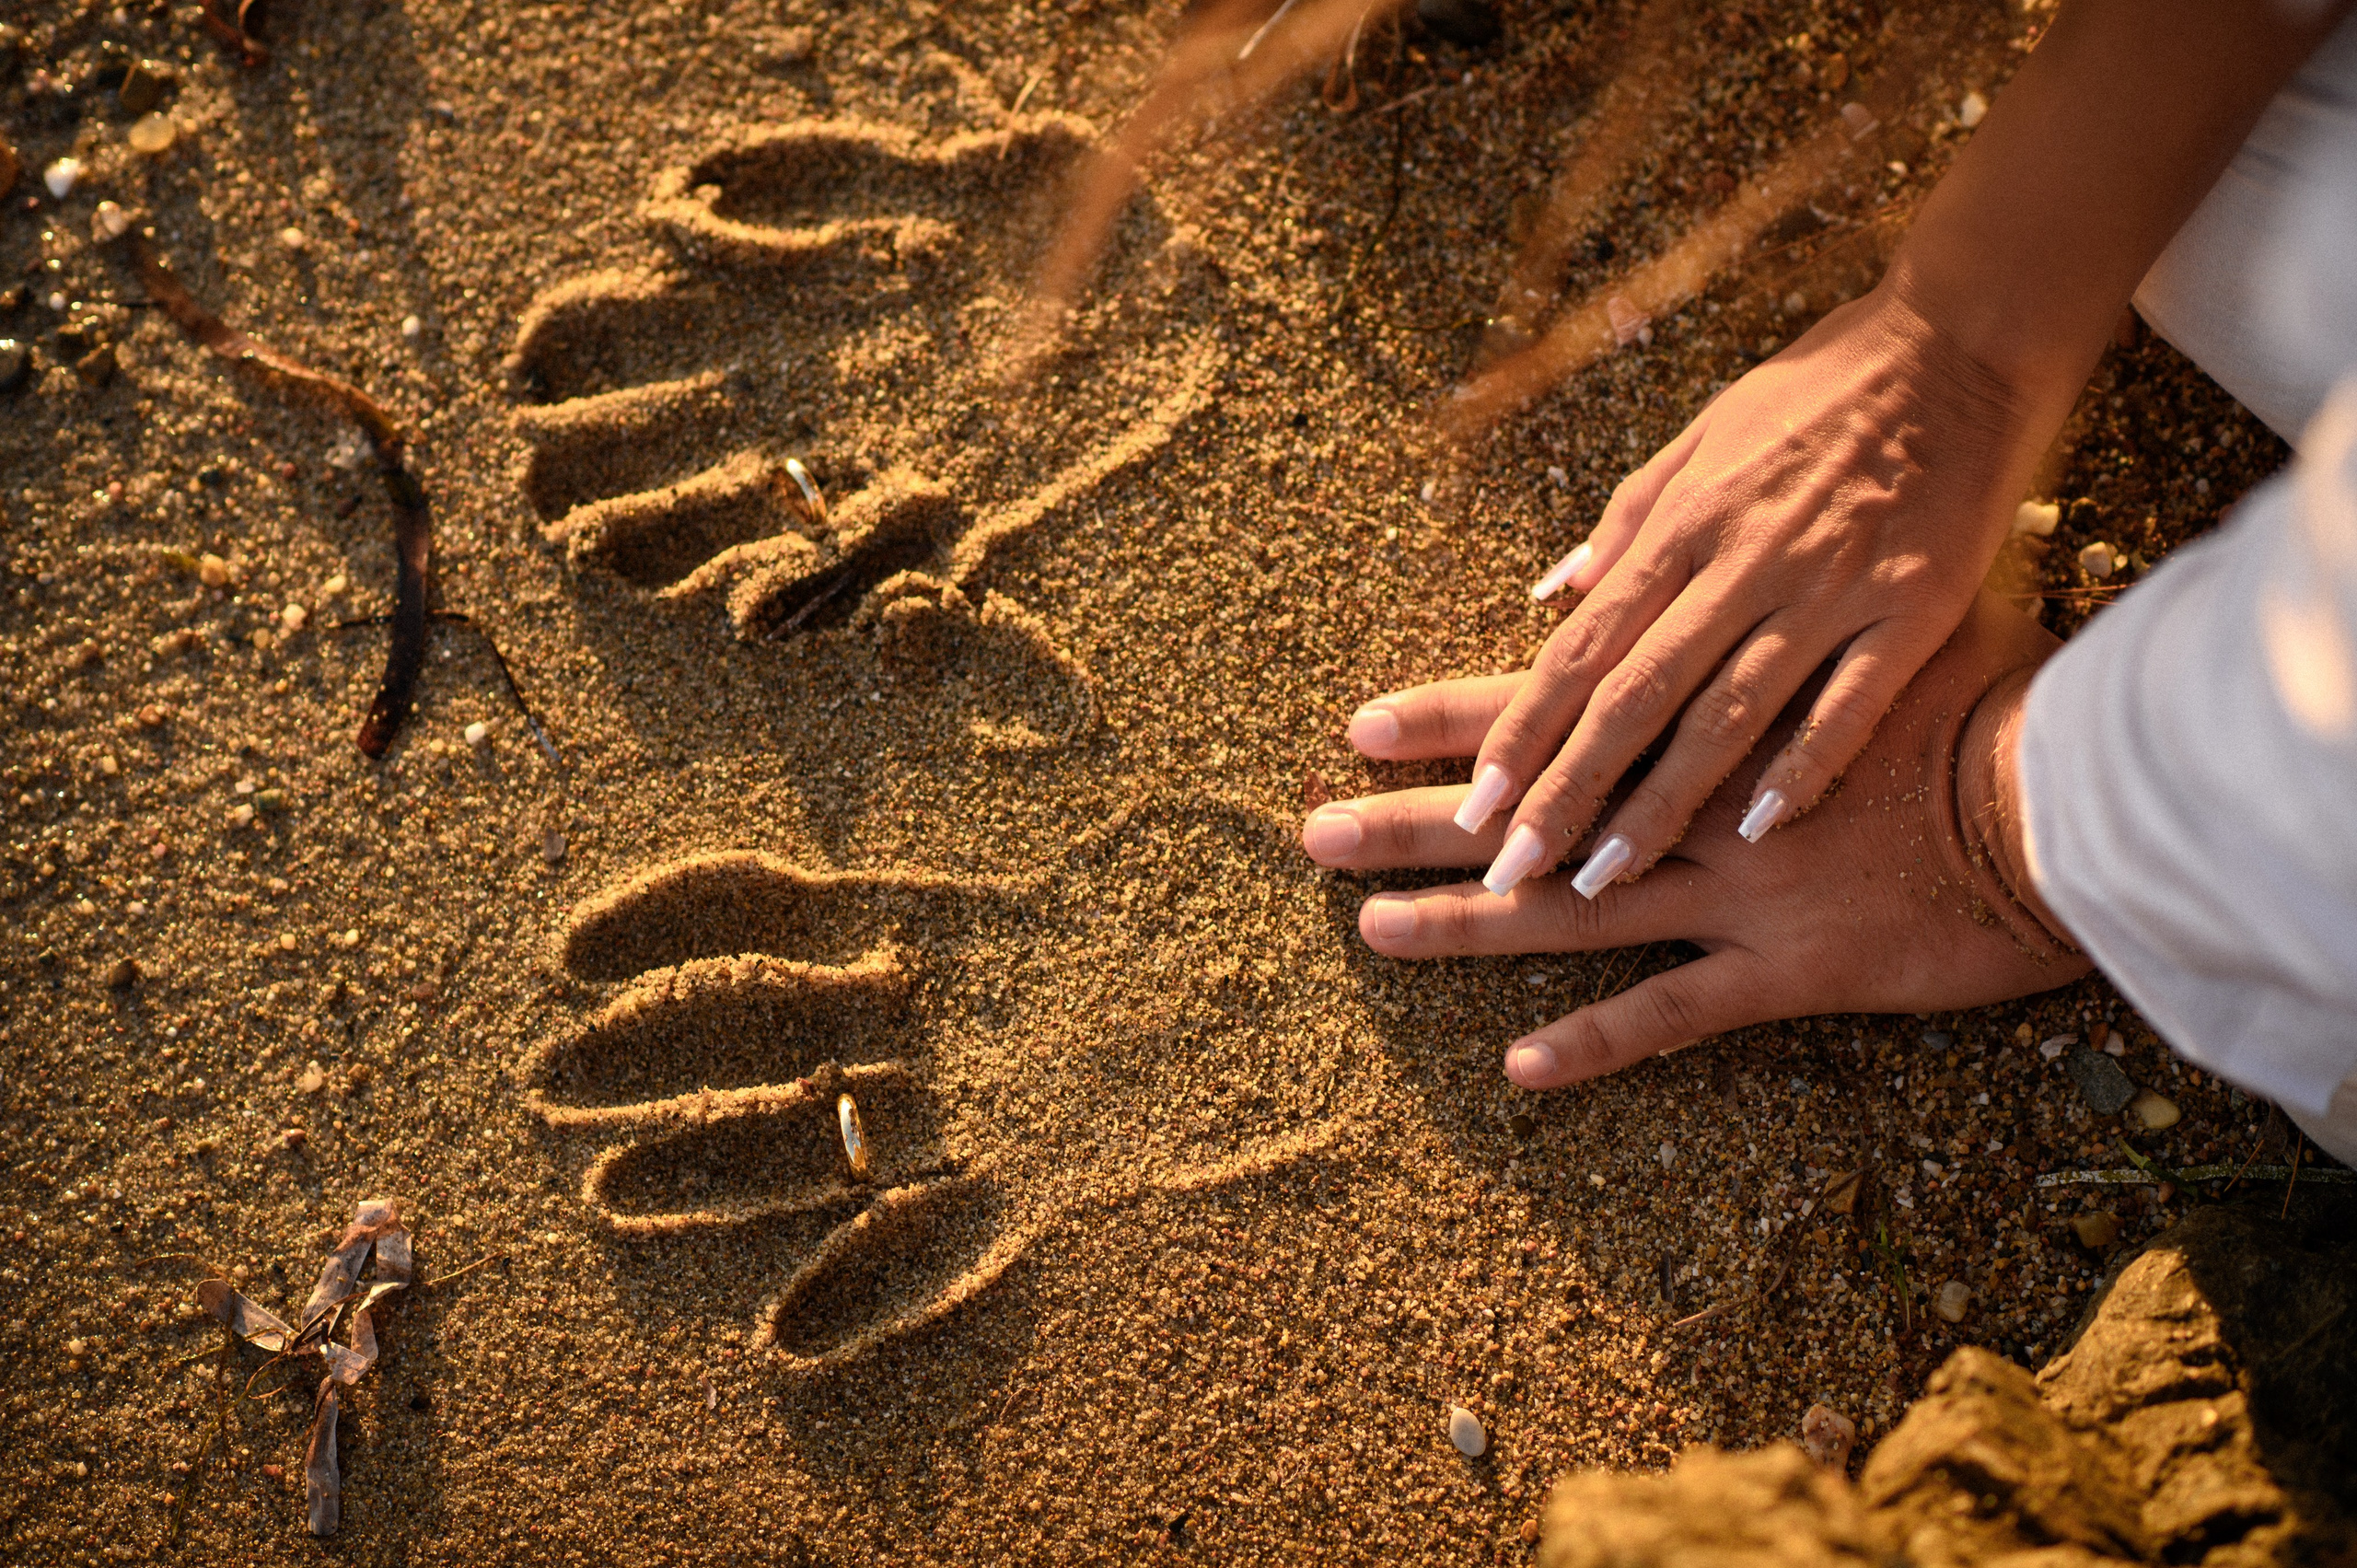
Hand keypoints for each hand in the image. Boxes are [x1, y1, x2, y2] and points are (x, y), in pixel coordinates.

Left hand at [1304, 590, 2090, 1087]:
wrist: (2069, 793)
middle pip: (1527, 810)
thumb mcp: (1848, 611)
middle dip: (1413, 821)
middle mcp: (1694, 802)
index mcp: (1703, 712)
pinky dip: (1598, 1042)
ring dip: (1466, 927)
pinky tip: (1516, 1072)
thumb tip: (1598, 584)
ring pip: (1571, 913)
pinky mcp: (1792, 967)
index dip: (1446, 719)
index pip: (1545, 707)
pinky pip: (1676, 1013)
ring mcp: (1736, 889)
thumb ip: (1734, 609)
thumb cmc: (1968, 686)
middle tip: (1312, 835)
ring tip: (1370, 932)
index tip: (1353, 728)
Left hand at [1389, 285, 2047, 902]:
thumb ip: (1629, 521)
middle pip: (1635, 695)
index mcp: (1685, 520)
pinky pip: (1849, 704)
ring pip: (1727, 715)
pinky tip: (1756, 831)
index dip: (1524, 730)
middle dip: (1567, 788)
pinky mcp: (1916, 609)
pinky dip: (1801, 767)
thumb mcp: (1706, 435)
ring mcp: (1831, 587)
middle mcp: (1744, 559)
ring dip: (1661, 804)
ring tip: (1603, 878)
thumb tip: (1553, 593)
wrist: (1965, 341)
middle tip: (1510, 866)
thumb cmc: (1822, 391)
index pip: (1582, 647)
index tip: (1477, 801)